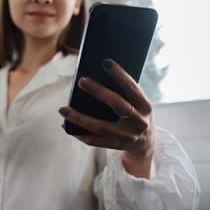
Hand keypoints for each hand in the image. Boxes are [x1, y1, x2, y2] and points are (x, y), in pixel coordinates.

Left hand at [59, 59, 154, 176]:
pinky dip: (80, 133)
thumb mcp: (138, 103)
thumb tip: (96, 76)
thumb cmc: (137, 114)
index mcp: (145, 106)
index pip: (132, 88)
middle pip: (118, 105)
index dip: (120, 75)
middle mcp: (139, 122)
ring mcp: (128, 137)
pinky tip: (68, 125)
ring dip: (80, 118)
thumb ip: (124, 93)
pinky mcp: (117, 147)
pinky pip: (95, 142)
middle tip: (81, 81)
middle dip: (99, 92)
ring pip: (101, 127)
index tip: (105, 62)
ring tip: (63, 109)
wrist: (146, 143)